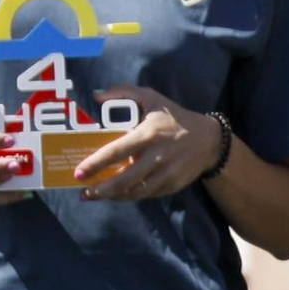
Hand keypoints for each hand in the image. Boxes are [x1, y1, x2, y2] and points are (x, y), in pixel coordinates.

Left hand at [73, 86, 226, 199]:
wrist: (210, 141)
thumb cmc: (174, 117)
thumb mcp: (152, 98)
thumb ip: (124, 92)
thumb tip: (97, 95)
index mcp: (149, 134)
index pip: (117, 151)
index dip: (96, 164)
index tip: (79, 172)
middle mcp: (157, 157)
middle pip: (124, 179)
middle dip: (100, 189)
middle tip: (83, 193)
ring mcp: (166, 174)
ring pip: (134, 192)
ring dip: (112, 197)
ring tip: (94, 196)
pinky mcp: (172, 185)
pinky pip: (146, 195)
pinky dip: (129, 196)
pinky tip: (116, 194)